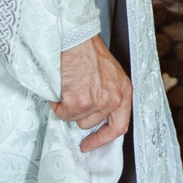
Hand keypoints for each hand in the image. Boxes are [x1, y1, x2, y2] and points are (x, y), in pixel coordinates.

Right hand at [55, 36, 132, 151]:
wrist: (75, 38)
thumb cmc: (87, 51)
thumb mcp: (109, 74)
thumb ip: (106, 94)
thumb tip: (93, 114)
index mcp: (124, 91)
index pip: (119, 127)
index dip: (103, 138)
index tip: (89, 144)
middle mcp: (114, 98)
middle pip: (91, 123)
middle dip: (78, 114)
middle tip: (70, 99)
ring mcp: (98, 101)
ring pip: (76, 118)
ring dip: (67, 107)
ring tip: (67, 86)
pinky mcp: (81, 101)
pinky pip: (63, 112)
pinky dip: (58, 103)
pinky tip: (61, 87)